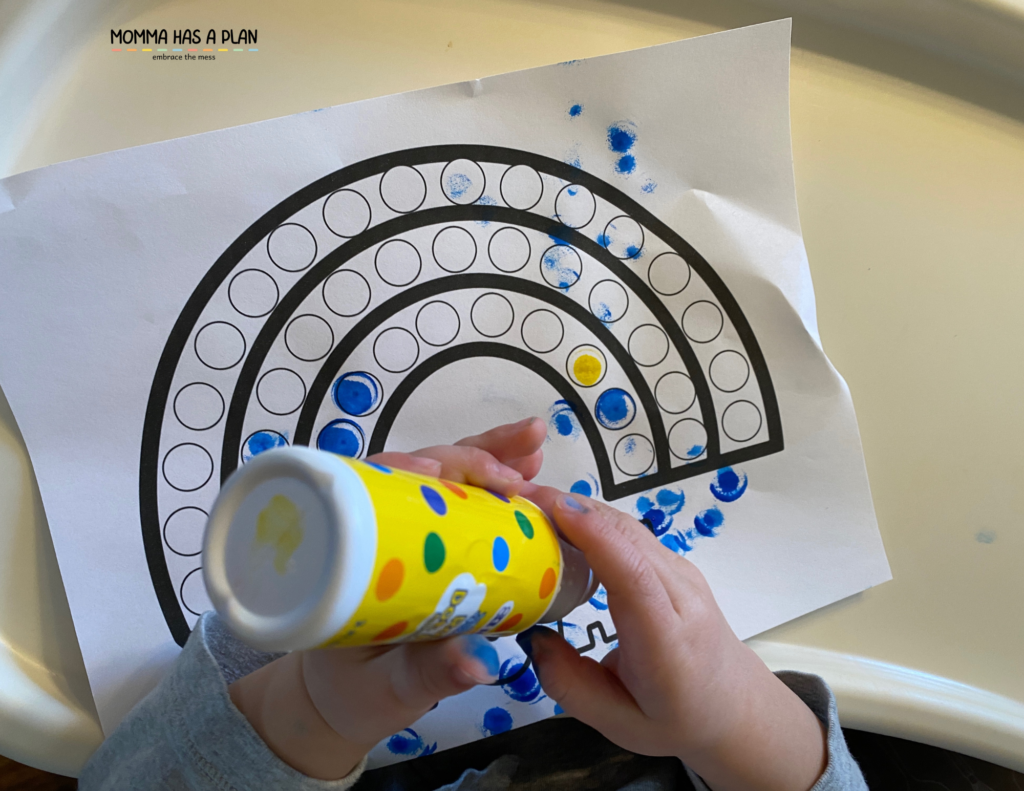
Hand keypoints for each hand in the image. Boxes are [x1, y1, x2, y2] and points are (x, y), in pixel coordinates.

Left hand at [228, 417, 546, 779]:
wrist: (339, 704)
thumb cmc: (350, 690)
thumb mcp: (388, 686)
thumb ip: (428, 674)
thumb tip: (479, 663)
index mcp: (347, 550)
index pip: (373, 488)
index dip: (409, 470)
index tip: (440, 470)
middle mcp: (377, 528)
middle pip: (425, 471)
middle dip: (474, 452)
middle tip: (522, 448)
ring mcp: (410, 532)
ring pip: (451, 478)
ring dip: (493, 456)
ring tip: (533, 444)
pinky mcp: (436, 544)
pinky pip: (466, 505)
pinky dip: (497, 485)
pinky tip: (529, 473)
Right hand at [515, 490, 827, 790]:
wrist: (735, 707)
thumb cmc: (676, 718)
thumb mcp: (617, 722)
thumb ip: (569, 684)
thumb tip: (530, 636)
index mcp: (665, 639)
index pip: (633, 574)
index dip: (594, 535)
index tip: (551, 509)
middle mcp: (679, 594)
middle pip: (626, 536)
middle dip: (571, 508)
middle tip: (512, 499)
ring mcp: (680, 572)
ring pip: (627, 526)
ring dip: (578, 508)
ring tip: (526, 504)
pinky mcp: (673, 563)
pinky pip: (629, 532)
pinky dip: (592, 519)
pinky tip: (558, 522)